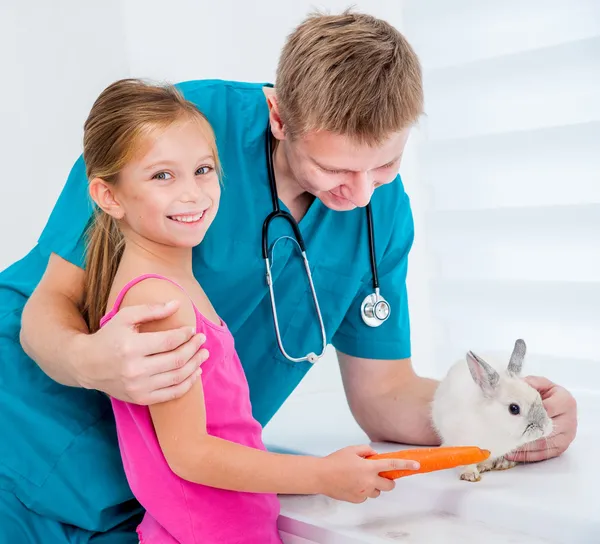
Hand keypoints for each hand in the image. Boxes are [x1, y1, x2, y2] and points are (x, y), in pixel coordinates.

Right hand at [77, 300, 208, 403]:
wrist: (86, 364)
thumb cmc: (109, 336)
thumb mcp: (126, 317)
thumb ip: (152, 309)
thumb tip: (177, 304)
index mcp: (131, 347)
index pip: (168, 342)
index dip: (185, 335)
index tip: (192, 330)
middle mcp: (135, 370)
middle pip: (176, 360)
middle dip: (194, 349)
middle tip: (202, 341)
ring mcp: (138, 387)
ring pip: (177, 377)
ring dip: (195, 365)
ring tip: (203, 355)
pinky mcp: (140, 398)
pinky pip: (171, 394)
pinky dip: (188, 384)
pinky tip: (196, 372)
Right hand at [319, 445, 419, 502]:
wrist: (321, 476)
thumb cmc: (335, 461)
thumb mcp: (352, 449)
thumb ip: (366, 451)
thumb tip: (374, 456)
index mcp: (369, 467)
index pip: (392, 465)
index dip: (406, 465)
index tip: (416, 465)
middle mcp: (369, 481)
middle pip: (389, 485)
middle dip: (389, 480)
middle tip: (381, 474)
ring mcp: (363, 492)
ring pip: (378, 491)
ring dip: (375, 485)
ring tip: (361, 478)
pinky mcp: (357, 499)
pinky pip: (366, 496)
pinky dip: (364, 490)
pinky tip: (353, 483)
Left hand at [505, 376, 577, 462]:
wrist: (560, 404)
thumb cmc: (548, 393)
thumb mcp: (541, 383)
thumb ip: (529, 383)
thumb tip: (514, 386)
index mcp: (565, 402)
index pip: (545, 409)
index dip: (527, 412)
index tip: (511, 414)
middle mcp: (569, 420)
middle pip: (544, 429)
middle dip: (523, 431)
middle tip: (504, 431)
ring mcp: (567, 436)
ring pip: (543, 444)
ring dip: (523, 446)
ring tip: (506, 443)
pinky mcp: (561, 447)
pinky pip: (543, 454)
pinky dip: (527, 455)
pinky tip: (512, 453)